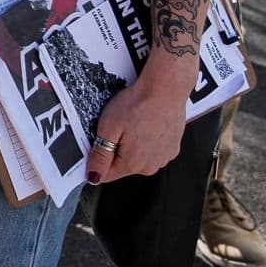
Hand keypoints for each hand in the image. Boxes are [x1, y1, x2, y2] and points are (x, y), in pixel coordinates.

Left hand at [86, 59, 196, 184]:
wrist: (166, 89)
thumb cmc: (137, 104)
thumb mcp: (108, 127)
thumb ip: (100, 155)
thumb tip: (93, 176)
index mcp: (133, 164)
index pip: (106, 174)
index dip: (96, 160)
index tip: (95, 142)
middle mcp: (151, 166)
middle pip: (122, 166)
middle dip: (114, 150)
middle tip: (115, 127)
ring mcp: (164, 157)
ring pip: (137, 157)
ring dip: (130, 145)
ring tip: (132, 123)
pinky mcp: (172, 148)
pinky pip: (151, 149)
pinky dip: (146, 140)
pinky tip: (145, 124)